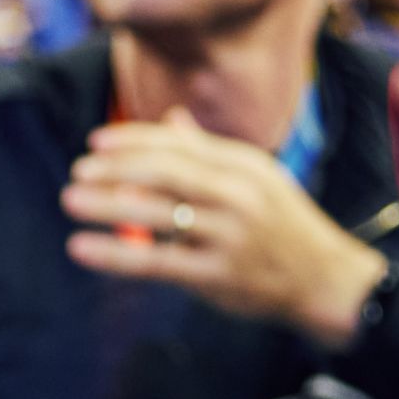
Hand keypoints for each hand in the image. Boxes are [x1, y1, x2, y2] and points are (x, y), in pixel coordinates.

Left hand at [62, 110, 388, 344]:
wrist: (327, 280)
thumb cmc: (283, 226)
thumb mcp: (257, 179)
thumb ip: (208, 151)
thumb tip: (170, 119)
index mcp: (244, 165)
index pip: (179, 144)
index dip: (133, 140)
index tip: (95, 141)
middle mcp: (238, 194)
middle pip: (165, 172)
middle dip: (115, 168)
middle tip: (78, 170)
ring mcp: (228, 234)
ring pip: (157, 214)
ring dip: (107, 205)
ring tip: (70, 200)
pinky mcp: (217, 274)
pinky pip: (155, 262)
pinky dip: (114, 254)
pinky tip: (81, 247)